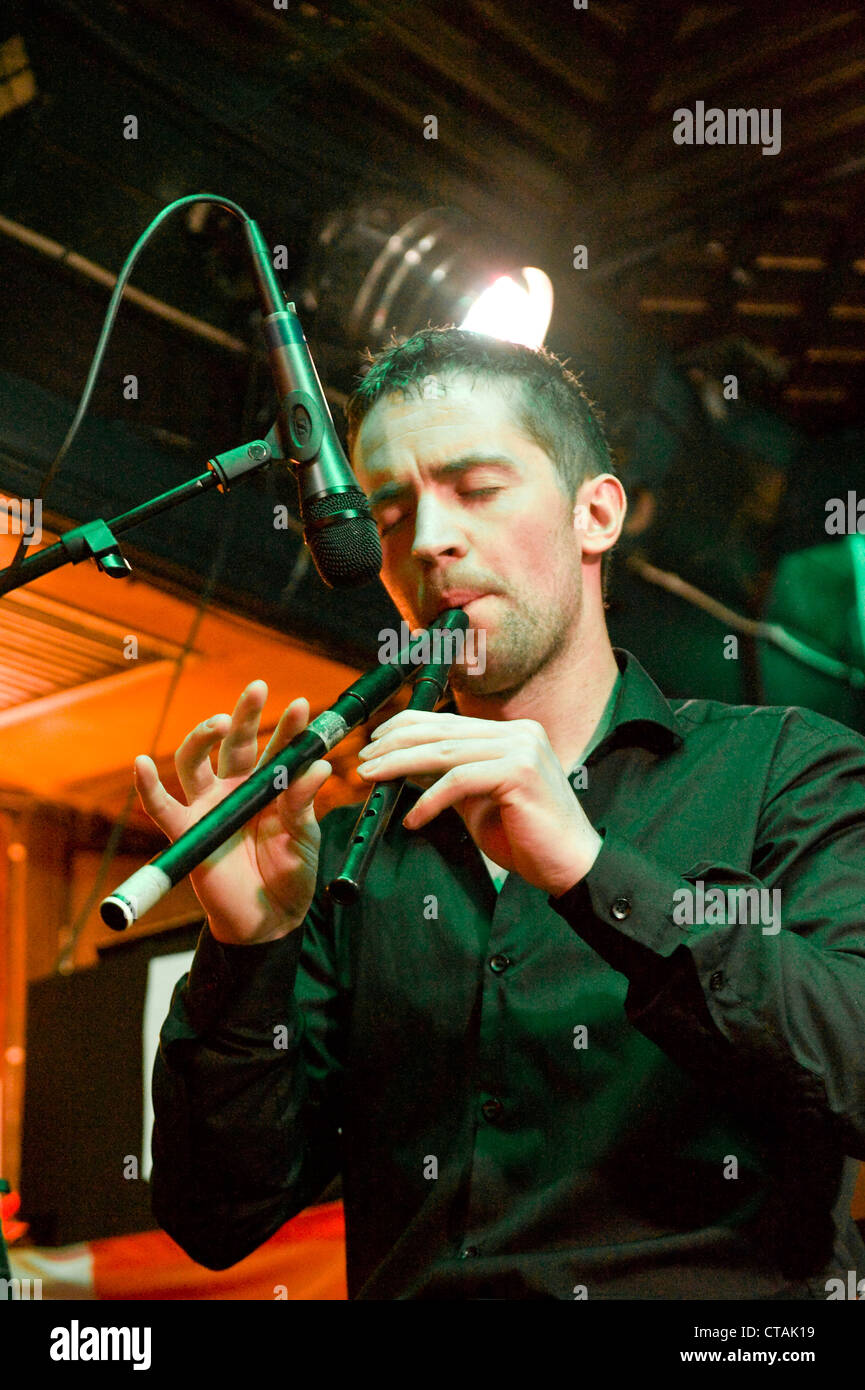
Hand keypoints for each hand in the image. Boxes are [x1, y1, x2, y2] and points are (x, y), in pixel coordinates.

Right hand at [133, 681, 331, 943]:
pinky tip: (141, 763)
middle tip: (258, 689)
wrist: (269, 921)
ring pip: (195, 761)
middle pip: (235, 743)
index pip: (279, 747)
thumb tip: (319, 766)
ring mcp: (210, 807)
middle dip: (245, 714)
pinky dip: (148, 786)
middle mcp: (237, 788)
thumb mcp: (305, 837)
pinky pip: (162, 807)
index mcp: (270, 786)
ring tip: (220, 723)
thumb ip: (305, 802)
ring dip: (203, 737)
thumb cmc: (290, 876)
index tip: (305, 706)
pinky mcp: (188, 832)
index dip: (290, 726)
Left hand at [357, 711, 601, 896]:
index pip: (447, 721)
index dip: (405, 728)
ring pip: (445, 751)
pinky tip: (413, 819)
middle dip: (395, 745)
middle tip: (364, 762)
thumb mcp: (478, 801)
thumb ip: (450, 780)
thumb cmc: (527, 839)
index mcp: (511, 734)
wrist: (571, 867)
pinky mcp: (519, 772)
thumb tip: (405, 768)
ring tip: (373, 780)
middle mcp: (518, 733)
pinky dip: (430, 800)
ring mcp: (521, 748)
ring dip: (401, 766)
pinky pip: (459, 781)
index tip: (375, 745)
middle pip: (441, 731)